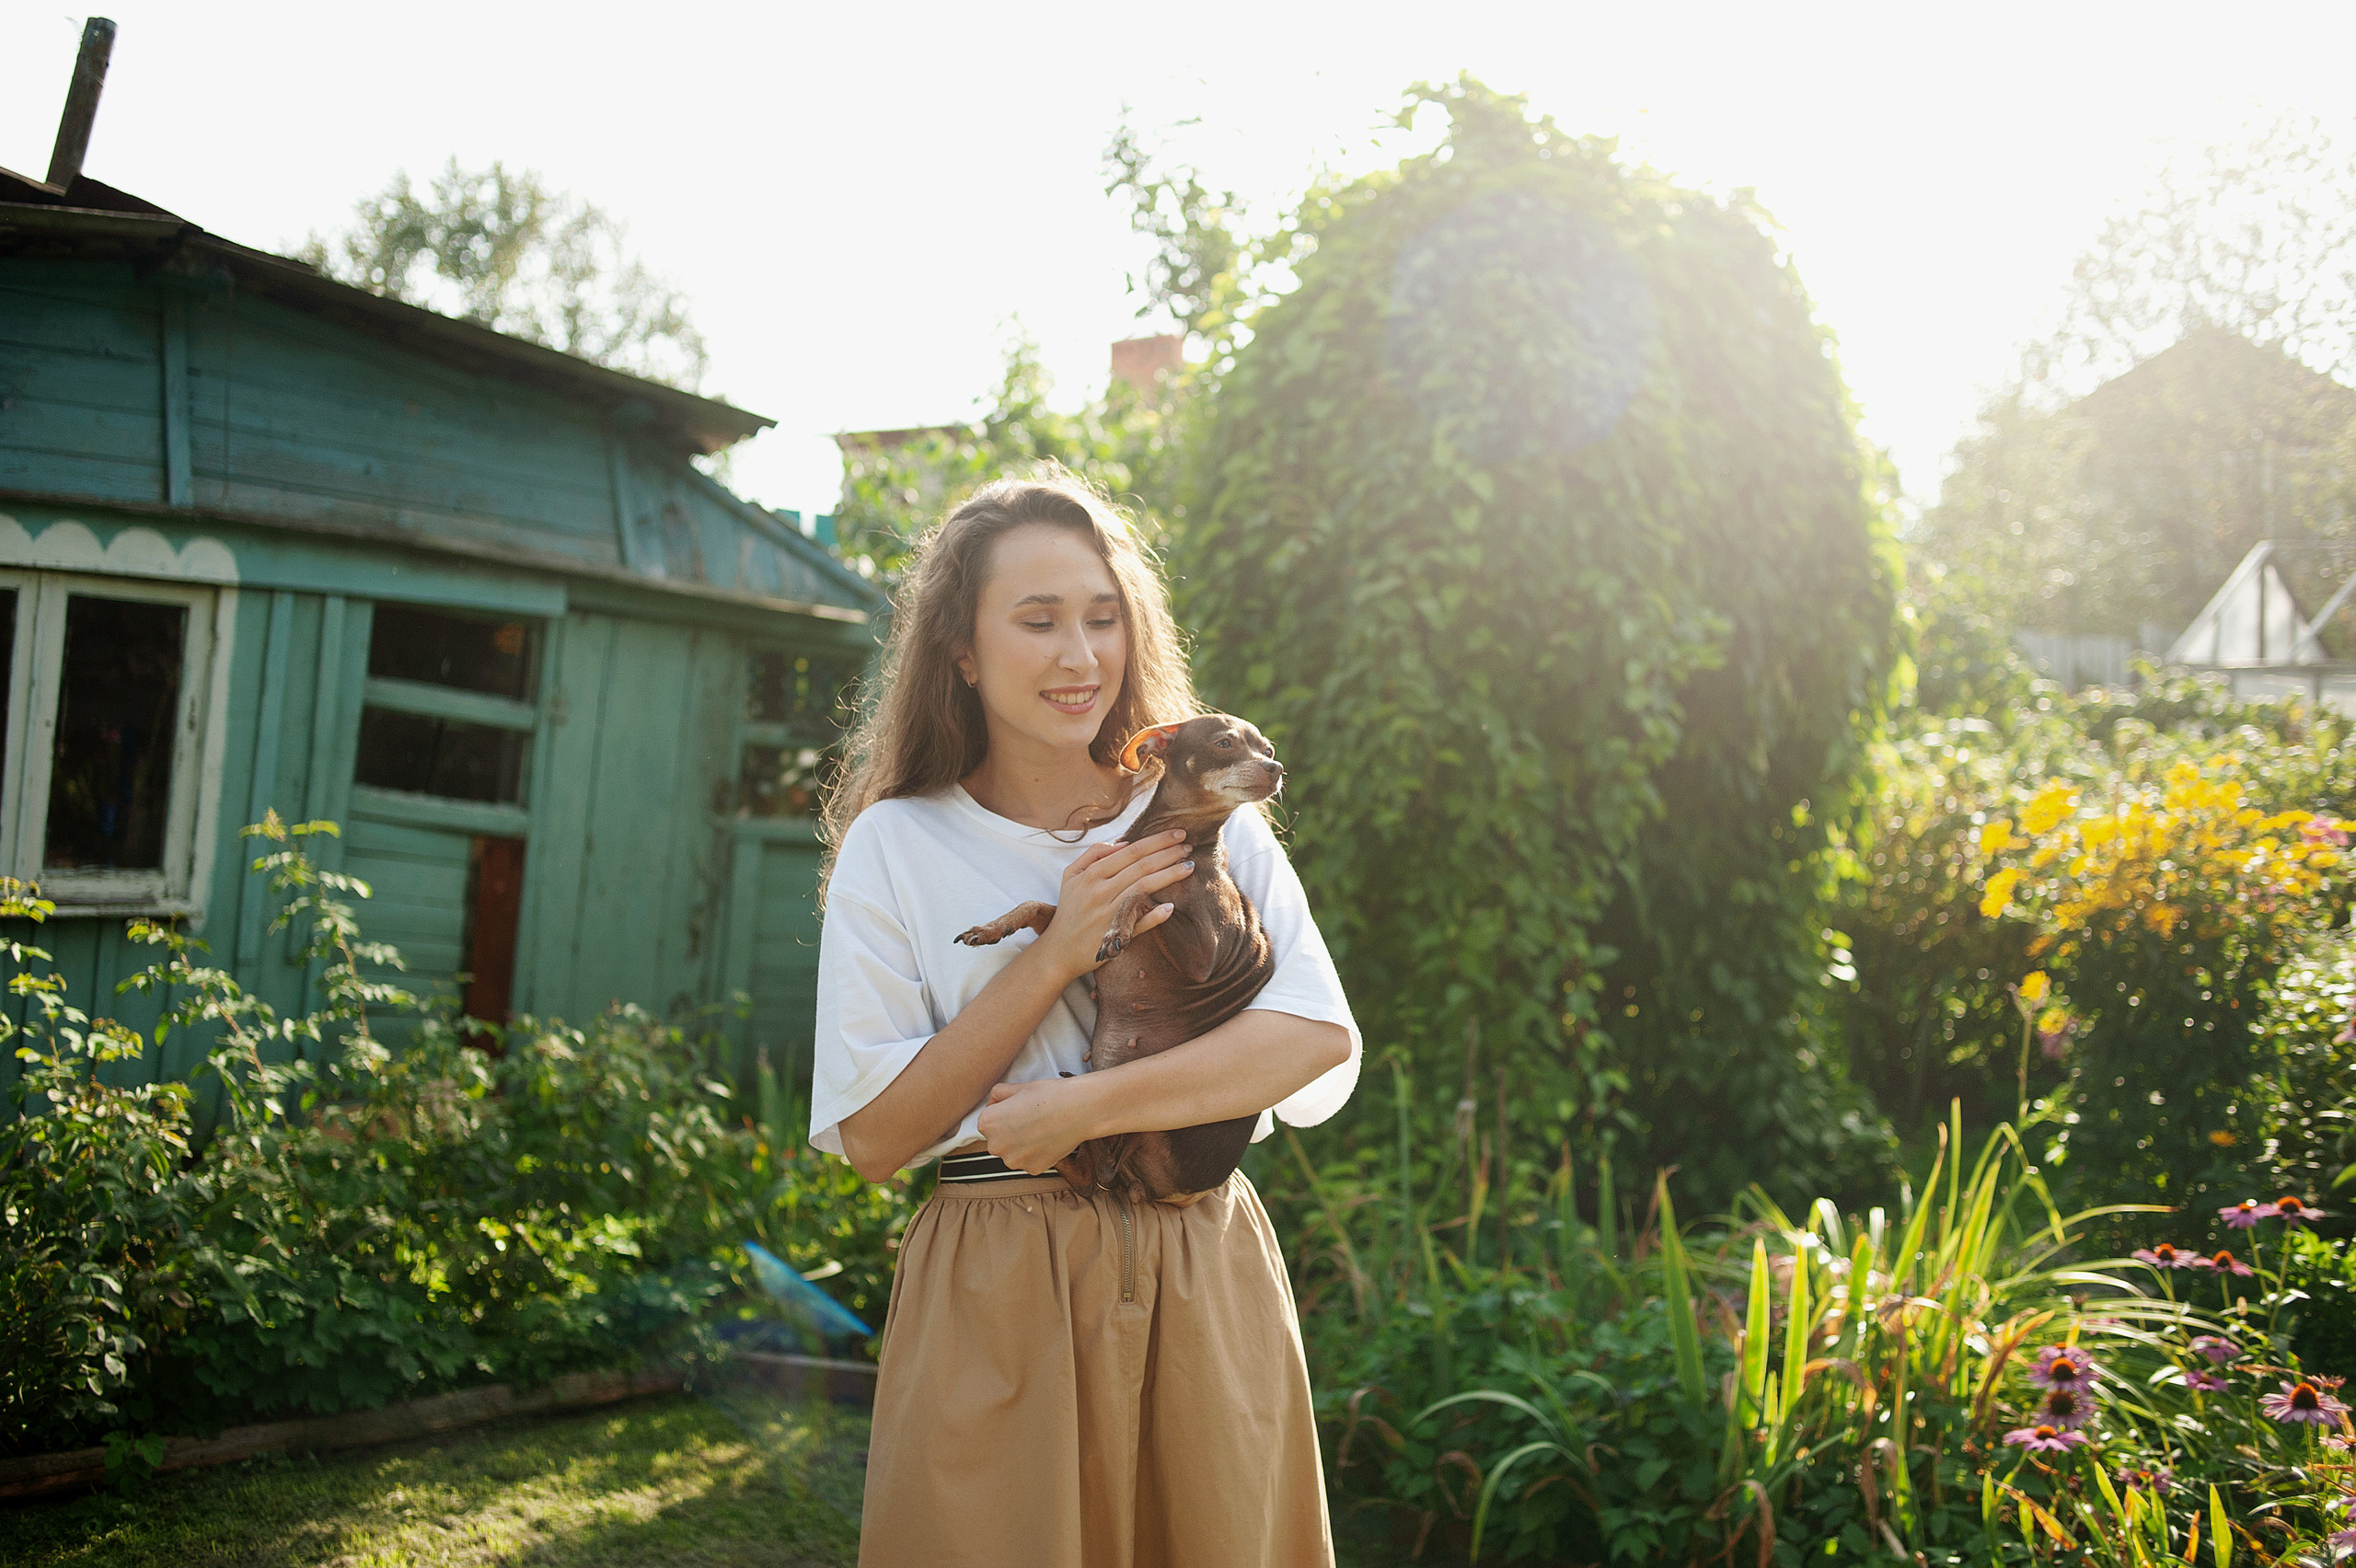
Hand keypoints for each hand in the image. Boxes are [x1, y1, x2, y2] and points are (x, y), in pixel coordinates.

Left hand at [977, 1078, 1097, 1175]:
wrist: (1078, 1109)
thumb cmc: (1049, 1095)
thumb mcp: (1018, 1087)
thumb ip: (998, 1095)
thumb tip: (994, 1102)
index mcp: (988, 1124)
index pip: (988, 1119)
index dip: (1005, 1111)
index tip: (1020, 1107)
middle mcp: (996, 1146)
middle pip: (1000, 1138)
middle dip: (1011, 1130)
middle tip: (1032, 1117)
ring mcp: (1015, 1161)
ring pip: (1014, 1152)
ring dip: (1023, 1143)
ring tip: (1042, 1128)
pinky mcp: (1033, 1169)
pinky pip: (1030, 1160)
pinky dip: (1037, 1152)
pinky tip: (1048, 1139)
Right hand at [1032, 830, 1193, 983]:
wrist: (1058, 951)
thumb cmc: (1069, 910)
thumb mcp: (1071, 876)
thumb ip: (1093, 855)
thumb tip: (1122, 843)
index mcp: (1091, 875)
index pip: (1131, 852)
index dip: (1157, 841)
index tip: (1177, 834)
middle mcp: (1101, 892)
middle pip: (1142, 867)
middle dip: (1169, 853)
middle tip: (1189, 845)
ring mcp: (1109, 914)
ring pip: (1144, 888)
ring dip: (1170, 875)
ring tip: (1189, 866)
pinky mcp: (1115, 935)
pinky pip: (1139, 923)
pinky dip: (1155, 915)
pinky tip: (1171, 907)